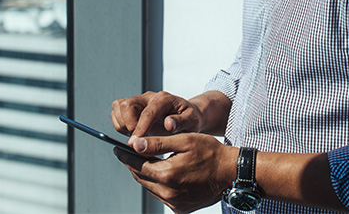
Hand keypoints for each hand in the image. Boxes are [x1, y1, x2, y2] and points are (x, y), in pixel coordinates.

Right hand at [111, 91, 204, 140]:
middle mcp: (149, 97)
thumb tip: (169, 123)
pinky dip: (120, 125)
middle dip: (127, 124)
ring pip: (118, 108)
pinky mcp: (132, 108)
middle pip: (126, 105)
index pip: (147, 112)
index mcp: (164, 99)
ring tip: (137, 136)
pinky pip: (116, 113)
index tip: (136, 143)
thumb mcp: (192, 121)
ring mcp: (139, 102)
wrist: (187, 116)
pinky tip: (134, 134)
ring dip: (122, 125)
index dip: (140, 128)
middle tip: (139, 140)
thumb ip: (181, 122)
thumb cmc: (190, 118)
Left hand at [113, 133, 237, 213]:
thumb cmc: (210, 153)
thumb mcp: (184, 141)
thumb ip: (157, 144)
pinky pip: (162, 196)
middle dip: (134, 165)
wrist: (230, 172)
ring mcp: (175, 203)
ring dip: (146, 175)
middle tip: (129, 154)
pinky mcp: (181, 209)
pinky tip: (163, 174)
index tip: (117, 149)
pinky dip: (158, 185)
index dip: (125, 156)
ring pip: (151, 188)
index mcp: (167, 174)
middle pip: (142, 178)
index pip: (137, 166)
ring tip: (145, 162)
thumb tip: (135, 144)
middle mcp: (169, 193)